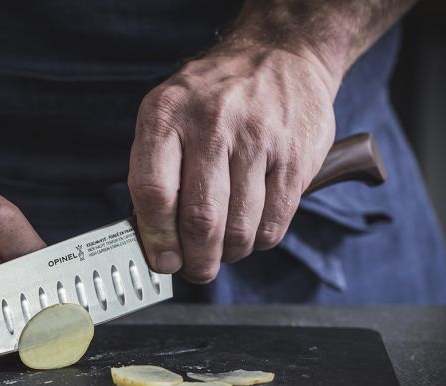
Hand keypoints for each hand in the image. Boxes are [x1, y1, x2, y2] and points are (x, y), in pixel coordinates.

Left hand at [128, 40, 339, 282]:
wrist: (279, 54)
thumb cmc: (212, 97)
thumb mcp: (167, 113)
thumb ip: (154, 169)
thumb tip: (150, 239)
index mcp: (167, 114)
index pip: (154, 192)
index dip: (156, 238)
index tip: (162, 260)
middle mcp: (212, 123)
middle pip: (200, 218)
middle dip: (196, 260)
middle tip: (195, 270)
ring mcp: (257, 139)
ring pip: (239, 228)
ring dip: (229, 254)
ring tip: (224, 252)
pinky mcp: (295, 156)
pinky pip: (274, 222)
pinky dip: (259, 240)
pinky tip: (251, 232)